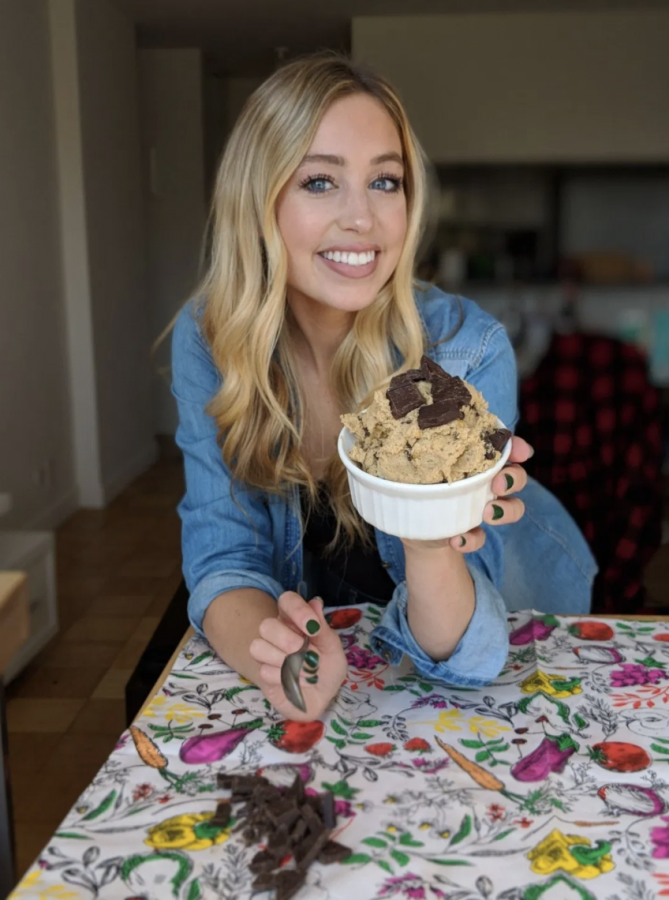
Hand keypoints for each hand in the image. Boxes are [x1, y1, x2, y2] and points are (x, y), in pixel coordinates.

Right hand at [249, 591, 347, 721]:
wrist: (322, 697)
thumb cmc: (328, 668)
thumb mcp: (333, 649)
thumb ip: (323, 628)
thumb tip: (316, 602)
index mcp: (296, 620)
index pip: (287, 600)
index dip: (297, 610)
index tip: (311, 627)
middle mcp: (278, 632)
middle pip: (267, 625)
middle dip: (288, 641)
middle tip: (306, 654)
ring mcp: (267, 652)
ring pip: (258, 646)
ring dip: (284, 661)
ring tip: (303, 671)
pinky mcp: (262, 673)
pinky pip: (264, 670)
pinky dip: (283, 678)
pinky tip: (295, 682)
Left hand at [402, 435, 531, 554]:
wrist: (412, 526)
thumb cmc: (417, 484)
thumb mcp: (415, 465)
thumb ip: (420, 451)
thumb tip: (410, 431)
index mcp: (476, 459)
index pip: (504, 448)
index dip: (517, 447)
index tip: (520, 452)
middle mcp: (486, 481)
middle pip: (516, 475)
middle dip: (514, 478)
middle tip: (498, 484)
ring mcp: (484, 507)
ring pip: (514, 506)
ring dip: (506, 510)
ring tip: (487, 514)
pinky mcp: (474, 533)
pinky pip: (482, 537)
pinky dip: (473, 539)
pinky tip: (457, 540)